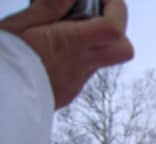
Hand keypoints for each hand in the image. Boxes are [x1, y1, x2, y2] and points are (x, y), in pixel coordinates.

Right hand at [0, 0, 133, 107]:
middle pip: (124, 50)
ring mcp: (76, 82)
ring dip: (92, 42)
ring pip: (102, 60)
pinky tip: (52, 49)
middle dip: (116, 29)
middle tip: (92, 14)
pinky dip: (76, 55)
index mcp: (69, 45)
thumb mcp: (19, 24)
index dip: (117, 9)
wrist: (0, 101)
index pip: (114, 29)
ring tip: (62, 29)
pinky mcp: (69, 91)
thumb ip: (49, 8)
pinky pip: (83, 70)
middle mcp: (80, 66)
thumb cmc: (4, 61)